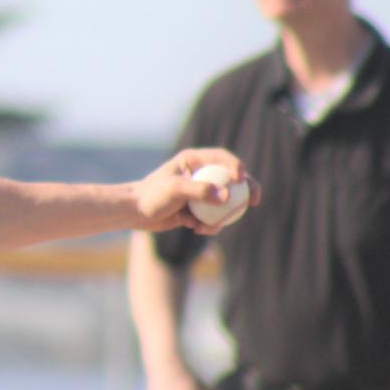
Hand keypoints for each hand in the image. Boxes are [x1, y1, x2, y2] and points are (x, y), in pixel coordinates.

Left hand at [134, 148, 260, 232]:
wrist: (134, 214)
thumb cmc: (151, 196)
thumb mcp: (174, 190)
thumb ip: (200, 191)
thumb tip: (226, 195)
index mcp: (194, 161)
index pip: (222, 159)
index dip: (237, 167)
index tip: (241, 180)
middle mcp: (199, 175)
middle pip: (231, 180)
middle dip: (247, 190)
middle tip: (255, 200)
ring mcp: (200, 193)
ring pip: (224, 203)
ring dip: (222, 216)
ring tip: (207, 225)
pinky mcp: (197, 210)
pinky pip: (213, 218)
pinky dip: (209, 225)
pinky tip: (196, 230)